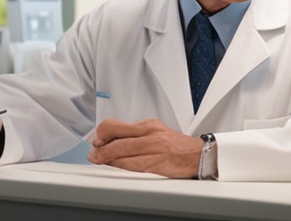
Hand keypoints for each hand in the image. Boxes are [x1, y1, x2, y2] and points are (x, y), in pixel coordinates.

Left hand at [87, 118, 201, 177]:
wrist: (197, 155)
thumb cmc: (173, 145)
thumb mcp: (152, 132)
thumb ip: (131, 135)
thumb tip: (106, 140)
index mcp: (147, 125)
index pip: (116, 125)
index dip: (101, 133)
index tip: (95, 140)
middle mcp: (150, 133)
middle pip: (117, 138)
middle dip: (100, 148)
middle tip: (93, 154)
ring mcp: (154, 147)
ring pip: (122, 152)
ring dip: (107, 158)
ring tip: (99, 160)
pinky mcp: (157, 162)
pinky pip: (133, 165)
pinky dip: (120, 166)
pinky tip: (115, 165)